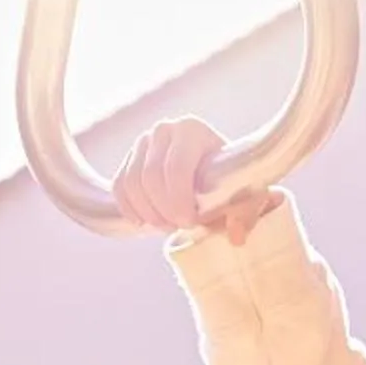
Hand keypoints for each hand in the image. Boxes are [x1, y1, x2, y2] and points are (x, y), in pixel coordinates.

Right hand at [114, 116, 275, 241]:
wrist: (212, 175)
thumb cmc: (231, 184)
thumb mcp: (246, 196)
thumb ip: (245, 212)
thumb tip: (236, 235)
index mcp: (193, 130)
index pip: (175, 167)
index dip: (178, 201)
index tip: (190, 222)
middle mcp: (165, 129)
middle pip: (150, 177)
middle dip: (162, 210)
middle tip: (178, 227)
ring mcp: (143, 142)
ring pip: (131, 183)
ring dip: (147, 212)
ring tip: (166, 225)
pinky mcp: (129, 158)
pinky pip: (119, 186)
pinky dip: (129, 208)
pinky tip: (145, 222)